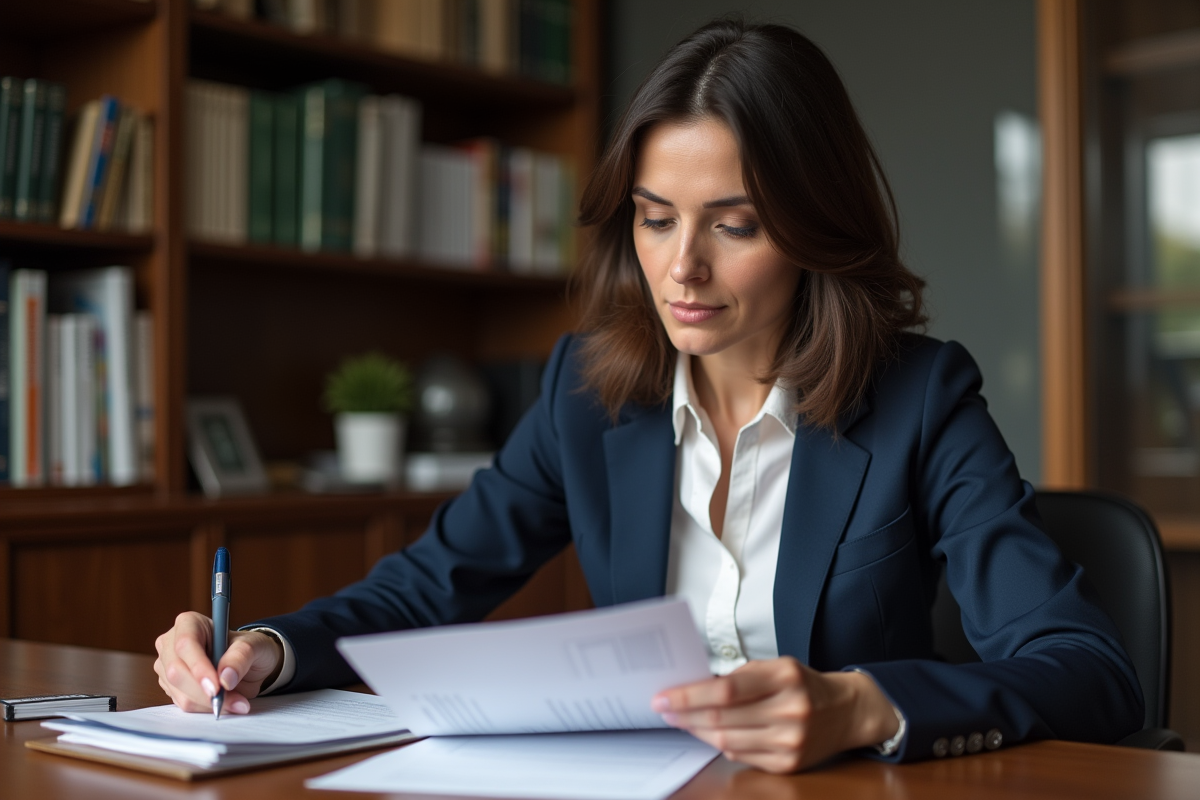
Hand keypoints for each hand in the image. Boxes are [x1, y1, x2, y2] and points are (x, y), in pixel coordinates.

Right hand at [153, 611, 283, 713]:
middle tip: (232, 700)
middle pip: (176, 672)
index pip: (185, 644)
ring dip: (208, 703)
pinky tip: (224, 703)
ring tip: (236, 701)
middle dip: (204, 691)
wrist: (249, 664)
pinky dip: (205, 708)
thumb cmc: (249, 648)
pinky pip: (184, 703)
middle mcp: (172, 643)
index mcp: (189, 623)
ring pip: (179, 693)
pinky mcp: (171, 687)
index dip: (198, 667)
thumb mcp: (254, 646)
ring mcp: (168, 667)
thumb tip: (225, 679)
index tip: (216, 687)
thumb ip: (241, 657)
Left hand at [652, 657, 898, 772]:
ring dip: (697, 731)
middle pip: (722, 718)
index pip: (725, 690)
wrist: (847, 711)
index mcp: (784, 677)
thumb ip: (739, 677)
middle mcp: (790, 710)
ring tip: (681, 721)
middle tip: (663, 709)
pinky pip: (741, 756)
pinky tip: (710, 734)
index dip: (689, 695)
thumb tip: (693, 688)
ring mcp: (791, 741)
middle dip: (685, 715)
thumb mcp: (776, 667)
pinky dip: (721, 744)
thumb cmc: (803, 684)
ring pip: (727, 741)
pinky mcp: (789, 764)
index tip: (663, 696)